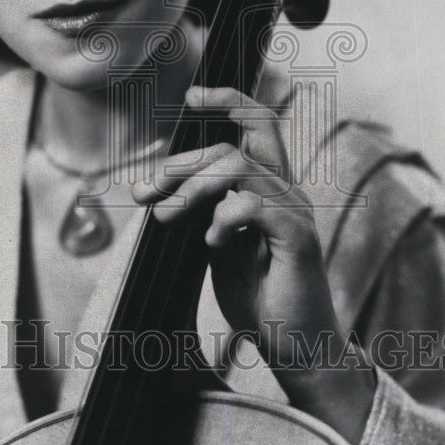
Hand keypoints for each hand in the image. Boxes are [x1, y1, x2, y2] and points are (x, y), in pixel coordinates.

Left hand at [132, 85, 375, 444]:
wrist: (296, 347)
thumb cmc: (261, 297)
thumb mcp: (221, 244)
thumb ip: (206, 210)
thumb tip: (167, 187)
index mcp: (271, 187)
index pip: (259, 123)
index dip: (229, 99)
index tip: (191, 97)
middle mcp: (287, 191)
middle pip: (234, 144)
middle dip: (181, 163)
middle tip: (146, 193)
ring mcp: (295, 213)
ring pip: (238, 166)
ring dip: (192, 188)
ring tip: (168, 218)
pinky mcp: (298, 239)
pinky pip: (252, 206)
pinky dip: (222, 220)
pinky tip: (211, 244)